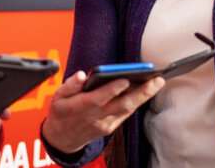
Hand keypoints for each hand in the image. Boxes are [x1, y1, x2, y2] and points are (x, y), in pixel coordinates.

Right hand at [42, 70, 164, 153]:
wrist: (62, 139)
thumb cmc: (61, 112)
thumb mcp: (58, 97)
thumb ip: (70, 85)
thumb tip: (81, 75)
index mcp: (81, 107)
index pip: (99, 98)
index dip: (112, 89)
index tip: (126, 78)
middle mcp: (96, 117)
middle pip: (122, 105)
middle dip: (141, 93)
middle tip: (157, 80)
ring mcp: (105, 123)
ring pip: (127, 110)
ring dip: (144, 96)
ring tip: (157, 81)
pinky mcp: (111, 127)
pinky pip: (125, 114)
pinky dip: (137, 102)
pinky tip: (146, 90)